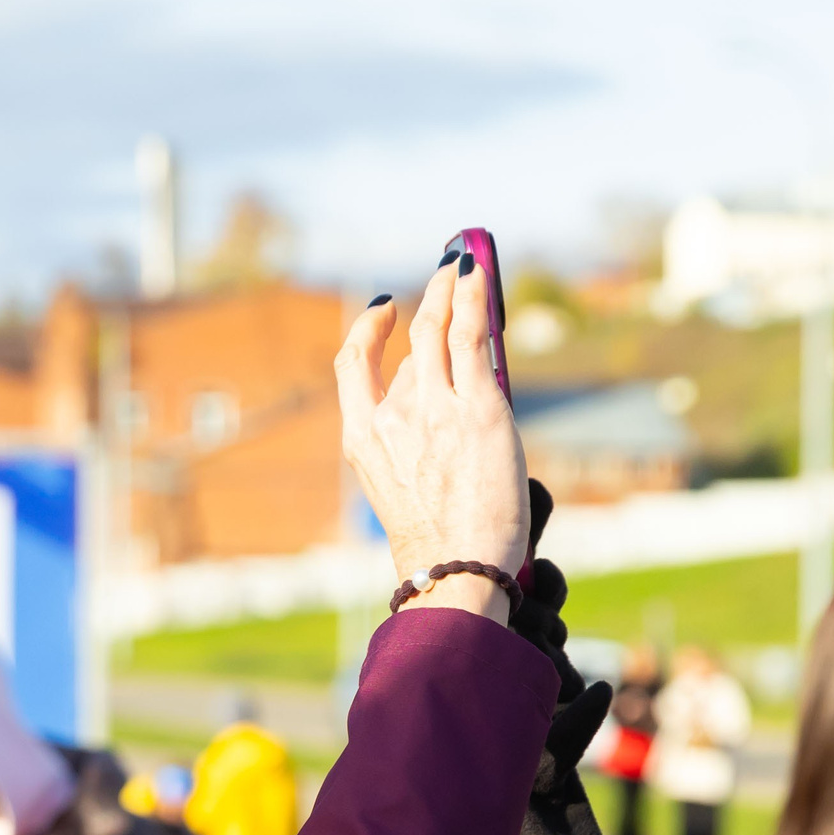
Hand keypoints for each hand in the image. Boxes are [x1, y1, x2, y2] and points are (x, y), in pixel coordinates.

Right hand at [335, 260, 529, 623]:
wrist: (457, 569)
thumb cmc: (439, 542)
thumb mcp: (402, 485)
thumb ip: (414, 432)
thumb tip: (443, 381)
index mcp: (363, 438)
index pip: (353, 366)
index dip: (367, 331)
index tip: (386, 311)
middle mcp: (392, 417)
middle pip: (411, 341)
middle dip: (429, 298)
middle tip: (445, 273)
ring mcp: (434, 410)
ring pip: (441, 329)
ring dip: (453, 288)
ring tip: (466, 265)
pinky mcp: (479, 411)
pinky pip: (472, 338)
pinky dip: (474, 300)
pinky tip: (480, 279)